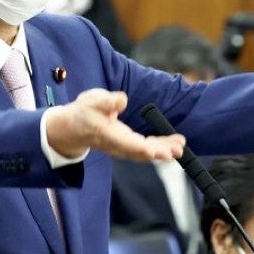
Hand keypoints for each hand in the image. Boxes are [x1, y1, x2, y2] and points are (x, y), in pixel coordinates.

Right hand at [45, 88, 184, 161]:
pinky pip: (146, 149)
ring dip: (163, 150)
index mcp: (108, 135)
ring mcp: (123, 147)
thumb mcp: (91, 101)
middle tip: (177, 150)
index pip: (127, 145)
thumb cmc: (84, 113)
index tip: (156, 152)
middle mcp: (117, 145)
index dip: (142, 149)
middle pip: (140, 152)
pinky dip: (160, 147)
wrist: (74, 127)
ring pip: (145, 152)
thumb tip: (122, 100)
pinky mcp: (128, 145)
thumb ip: (107, 101)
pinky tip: (174, 144)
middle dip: (160, 152)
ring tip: (180, 146)